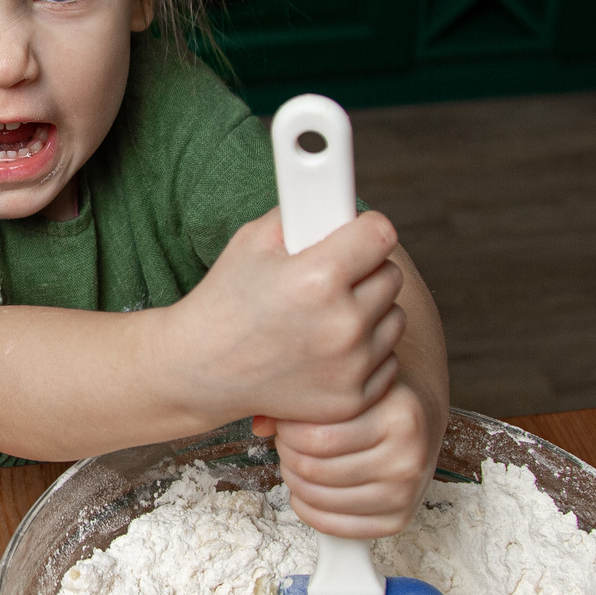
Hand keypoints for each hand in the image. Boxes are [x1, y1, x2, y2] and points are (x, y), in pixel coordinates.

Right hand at [167, 208, 407, 426]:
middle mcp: (342, 324)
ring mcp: (350, 366)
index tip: (354, 235)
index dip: (364, 229)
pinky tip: (327, 348)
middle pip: (391, 275)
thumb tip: (341, 194)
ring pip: (395, 317)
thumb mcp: (254, 239)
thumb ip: (305, 211)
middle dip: (364, 270)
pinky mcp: (353, 399)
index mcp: (318, 277)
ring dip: (369, 311)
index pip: (382, 233)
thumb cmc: (226, 299)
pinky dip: (365, 352)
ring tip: (325, 314)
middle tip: (330, 278)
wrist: (200, 369)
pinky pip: (388, 358)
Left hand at [256, 379, 431, 539]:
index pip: (318, 437)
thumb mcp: (352, 384)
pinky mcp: (398, 520)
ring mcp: (405, 492)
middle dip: (288, 455)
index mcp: (399, 415)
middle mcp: (408, 456)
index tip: (286, 424)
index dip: (288, 432)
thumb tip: (261, 423)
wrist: (420, 417)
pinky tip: (305, 491)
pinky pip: (334, 526)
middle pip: (315, 469)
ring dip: (295, 481)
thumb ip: (306, 397)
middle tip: (286, 443)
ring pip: (320, 498)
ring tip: (296, 463)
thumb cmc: (376, 399)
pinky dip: (308, 510)